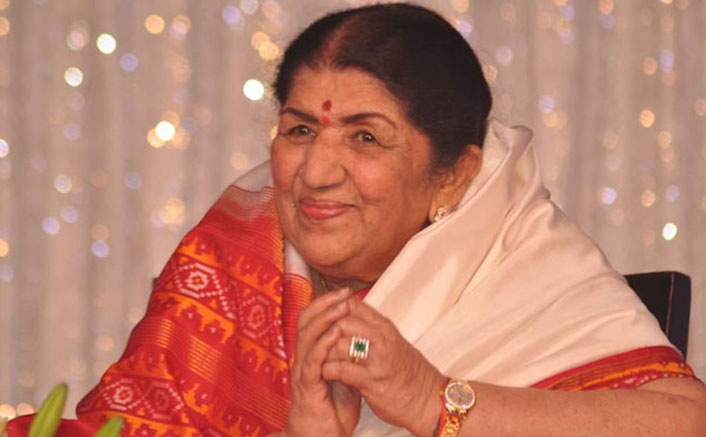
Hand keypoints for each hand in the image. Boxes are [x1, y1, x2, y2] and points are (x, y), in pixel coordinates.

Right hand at [284, 288, 361, 436]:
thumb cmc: (332, 413)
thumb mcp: (346, 380)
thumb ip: (349, 360)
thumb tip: (362, 344)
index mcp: (313, 354)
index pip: (313, 319)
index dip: (327, 303)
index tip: (346, 292)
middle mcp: (304, 358)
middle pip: (305, 320)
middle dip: (324, 303)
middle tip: (343, 292)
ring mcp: (303, 371)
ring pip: (307, 336)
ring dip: (324, 319)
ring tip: (340, 307)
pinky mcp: (306, 386)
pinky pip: (312, 360)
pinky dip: (322, 345)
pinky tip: (334, 335)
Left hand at [321, 297, 445, 436]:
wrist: (428, 398)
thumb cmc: (406, 371)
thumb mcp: (390, 341)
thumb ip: (369, 327)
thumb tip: (346, 314)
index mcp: (383, 326)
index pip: (351, 304)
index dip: (331, 309)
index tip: (321, 321)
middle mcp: (381, 338)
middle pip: (342, 320)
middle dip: (324, 330)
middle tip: (314, 342)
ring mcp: (377, 359)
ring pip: (340, 343)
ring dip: (324, 351)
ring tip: (318, 358)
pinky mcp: (373, 381)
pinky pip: (343, 369)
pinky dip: (329, 370)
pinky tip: (326, 373)